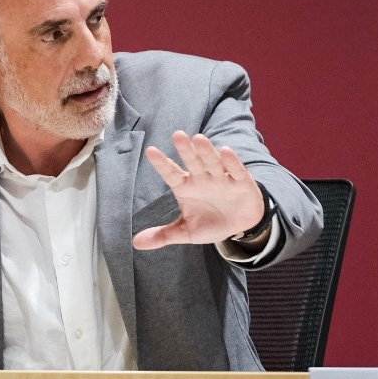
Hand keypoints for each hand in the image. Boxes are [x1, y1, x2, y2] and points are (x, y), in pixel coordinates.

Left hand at [132, 131, 264, 249]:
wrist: (240, 226)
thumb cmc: (210, 223)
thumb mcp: (186, 232)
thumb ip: (163, 235)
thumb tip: (135, 243)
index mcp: (186, 187)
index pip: (171, 174)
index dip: (162, 163)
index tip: (150, 151)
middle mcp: (202, 178)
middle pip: (193, 162)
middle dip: (186, 150)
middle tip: (177, 135)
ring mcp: (222, 178)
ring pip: (213, 162)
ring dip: (206, 151)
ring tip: (198, 139)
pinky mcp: (241, 182)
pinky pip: (236, 170)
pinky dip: (232, 162)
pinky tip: (226, 151)